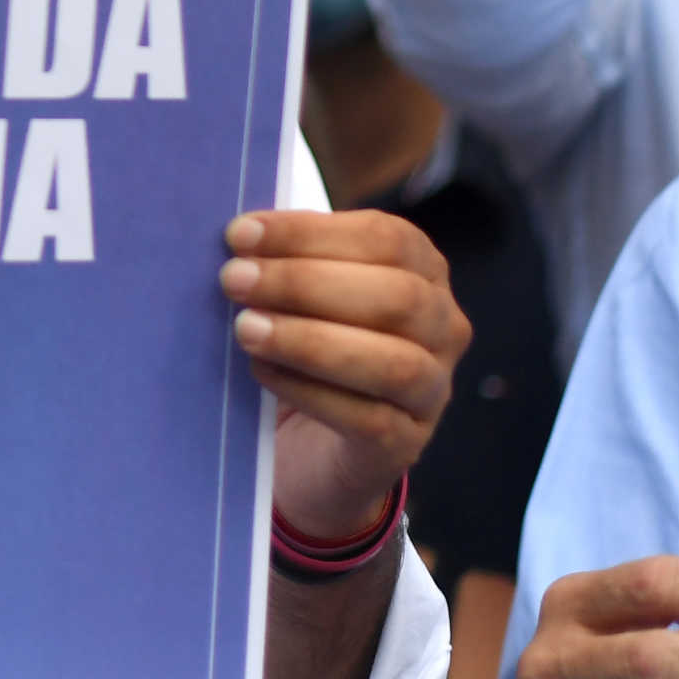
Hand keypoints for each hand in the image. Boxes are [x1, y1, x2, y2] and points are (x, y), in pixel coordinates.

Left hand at [219, 209, 469, 542]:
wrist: (315, 446)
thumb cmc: (308, 349)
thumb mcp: (304, 296)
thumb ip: (287, 262)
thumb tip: (241, 238)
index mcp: (425, 271)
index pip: (386, 239)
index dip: (311, 233)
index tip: (240, 233)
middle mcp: (444, 327)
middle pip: (397, 296)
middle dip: (305, 283)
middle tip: (234, 279)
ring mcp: (433, 390)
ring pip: (394, 363)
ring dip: (310, 340)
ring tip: (245, 328)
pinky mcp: (407, 444)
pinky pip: (368, 419)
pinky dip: (308, 391)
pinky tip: (262, 372)